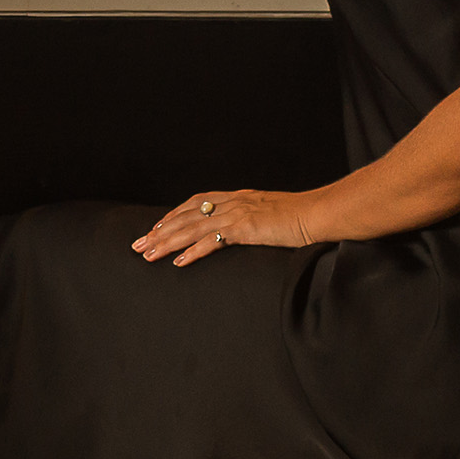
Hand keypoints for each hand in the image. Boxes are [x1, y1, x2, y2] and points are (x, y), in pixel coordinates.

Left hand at [133, 189, 311, 267]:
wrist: (321, 213)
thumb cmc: (303, 216)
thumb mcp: (272, 214)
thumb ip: (255, 219)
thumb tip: (247, 229)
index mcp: (238, 197)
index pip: (196, 202)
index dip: (173, 214)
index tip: (155, 227)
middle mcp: (233, 201)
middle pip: (186, 214)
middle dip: (159, 230)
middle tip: (138, 244)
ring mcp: (238, 213)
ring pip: (192, 227)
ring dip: (167, 242)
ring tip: (148, 254)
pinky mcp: (246, 227)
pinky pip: (213, 240)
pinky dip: (193, 251)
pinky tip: (179, 262)